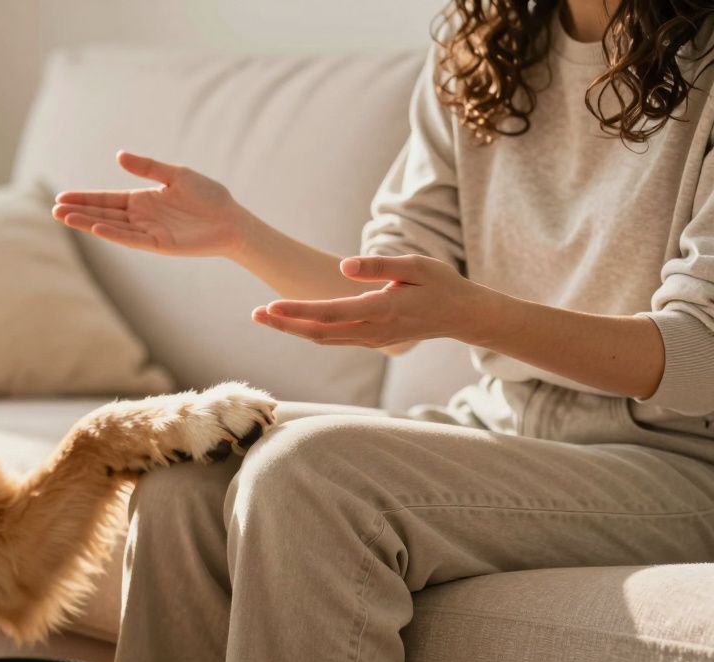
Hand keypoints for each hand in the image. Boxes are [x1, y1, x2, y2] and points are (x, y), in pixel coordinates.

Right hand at [52, 151, 253, 257]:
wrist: (232, 219)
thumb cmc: (208, 196)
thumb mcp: (176, 174)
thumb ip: (147, 167)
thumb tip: (118, 157)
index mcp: (142, 200)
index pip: (106, 199)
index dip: (84, 198)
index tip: (61, 197)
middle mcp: (141, 217)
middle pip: (102, 214)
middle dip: (78, 211)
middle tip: (54, 209)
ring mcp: (148, 232)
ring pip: (111, 227)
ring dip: (88, 223)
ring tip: (64, 218)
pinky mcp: (158, 244)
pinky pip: (131, 239)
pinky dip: (113, 234)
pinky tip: (96, 228)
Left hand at [252, 254, 499, 348]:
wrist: (462, 315)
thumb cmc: (441, 285)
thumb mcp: (416, 266)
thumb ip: (379, 267)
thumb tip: (344, 267)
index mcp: (381, 310)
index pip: (329, 313)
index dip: (297, 312)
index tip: (270, 307)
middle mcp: (372, 331)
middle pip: (318, 332)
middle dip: (284, 325)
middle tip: (254, 315)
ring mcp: (371, 340)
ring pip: (324, 339)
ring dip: (293, 330)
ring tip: (265, 317)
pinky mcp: (371, 340)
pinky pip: (334, 338)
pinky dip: (310, 331)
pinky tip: (293, 322)